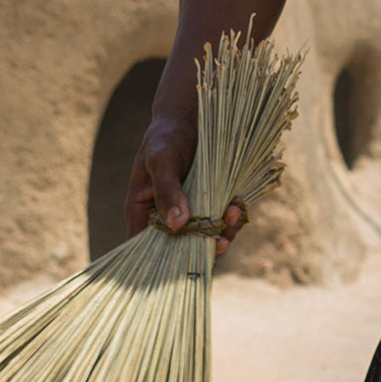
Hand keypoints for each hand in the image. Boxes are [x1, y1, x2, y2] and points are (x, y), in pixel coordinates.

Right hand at [125, 113, 247, 256]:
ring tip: (233, 211)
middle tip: (222, 239)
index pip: (147, 250)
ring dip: (223, 233)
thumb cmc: (165, 137)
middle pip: (182, 250)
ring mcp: (189, 214)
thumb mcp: (161, 160)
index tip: (190, 260)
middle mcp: (165, 219)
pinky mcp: (210, 206)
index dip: (167, 262)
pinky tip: (237, 203)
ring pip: (205, 239)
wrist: (191, 119)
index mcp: (143, 213)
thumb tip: (177, 224)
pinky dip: (231, 219)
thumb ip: (167, 190)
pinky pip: (221, 223)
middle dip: (204, 248)